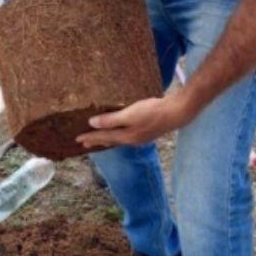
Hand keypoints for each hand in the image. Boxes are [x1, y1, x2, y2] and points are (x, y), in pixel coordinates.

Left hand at [75, 95, 191, 149]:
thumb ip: (110, 120)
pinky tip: (121, 132)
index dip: (90, 137)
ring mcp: (141, 137)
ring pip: (119, 140)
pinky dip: (118, 135)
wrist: (177, 112)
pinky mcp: (148, 131)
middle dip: (97, 141)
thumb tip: (92, 123)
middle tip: (84, 144)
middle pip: (110, 141)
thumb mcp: (129, 114)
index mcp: (126, 137)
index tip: (77, 139)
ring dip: (108, 139)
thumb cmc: (152, 112)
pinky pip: (127, 136)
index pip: (103, 138)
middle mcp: (132, 140)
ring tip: (100, 140)